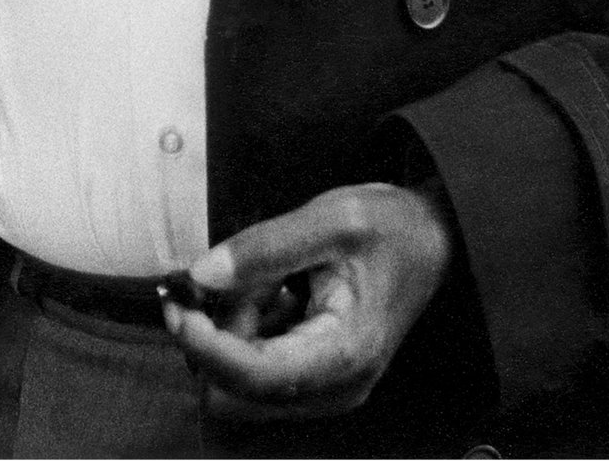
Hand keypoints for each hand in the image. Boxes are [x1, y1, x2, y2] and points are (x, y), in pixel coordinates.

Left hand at [166, 181, 451, 421]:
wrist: (431, 240)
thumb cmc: (392, 229)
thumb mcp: (333, 218)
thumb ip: (265, 247)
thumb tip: (201, 275)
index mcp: (345, 354)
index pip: (253, 376)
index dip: (203, 344)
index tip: (178, 301)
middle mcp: (336, 388)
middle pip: (238, 387)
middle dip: (223, 331)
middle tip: (240, 274)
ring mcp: (325, 389)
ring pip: (241, 379)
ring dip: (236, 326)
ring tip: (274, 277)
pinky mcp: (314, 380)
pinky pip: (256, 367)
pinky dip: (250, 328)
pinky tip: (278, 292)